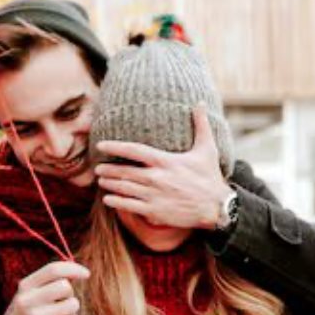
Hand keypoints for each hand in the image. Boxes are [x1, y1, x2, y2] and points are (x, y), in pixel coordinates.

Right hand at [8, 261, 89, 314]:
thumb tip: (79, 271)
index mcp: (26, 286)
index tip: (86, 274)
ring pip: (72, 304)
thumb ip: (52, 280)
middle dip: (69, 294)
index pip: (53, 270)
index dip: (73, 269)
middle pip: (65, 286)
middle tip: (61, 303)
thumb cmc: (34, 314)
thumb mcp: (35, 294)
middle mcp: (28, 300)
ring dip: (71, 310)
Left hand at [94, 104, 231, 229]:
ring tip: (101, 182)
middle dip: (108, 170)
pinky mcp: (155, 212)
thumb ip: (200, 125)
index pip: (134, 150)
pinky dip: (116, 202)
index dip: (115, 147)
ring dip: (109, 185)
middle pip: (124, 171)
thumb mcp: (207, 148)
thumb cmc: (210, 177)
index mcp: (165, 161)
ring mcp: (154, 195)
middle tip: (97, 168)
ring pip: (124, 189)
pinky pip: (130, 207)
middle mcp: (156, 178)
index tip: (101, 145)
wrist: (217, 207)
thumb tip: (200, 103)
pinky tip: (108, 199)